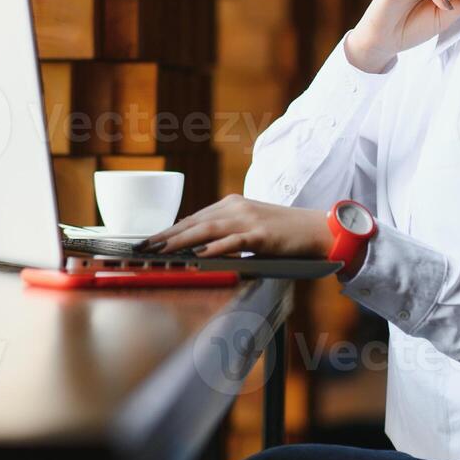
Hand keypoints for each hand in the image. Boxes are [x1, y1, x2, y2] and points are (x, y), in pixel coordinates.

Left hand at [139, 194, 331, 258]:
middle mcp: (236, 207)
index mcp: (231, 204)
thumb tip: (196, 243)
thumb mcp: (249, 226)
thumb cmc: (282, 232)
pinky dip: (215, 248)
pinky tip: (200, 255)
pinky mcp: (261, 234)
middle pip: (194, 221)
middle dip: (166, 235)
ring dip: (181, 241)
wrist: (315, 229)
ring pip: (207, 229)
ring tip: (162, 251)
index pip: (192, 217)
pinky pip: (233, 241)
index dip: (168, 229)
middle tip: (144, 247)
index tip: (148, 241)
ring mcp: (249, 220)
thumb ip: (225, 231)